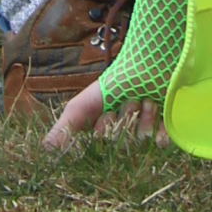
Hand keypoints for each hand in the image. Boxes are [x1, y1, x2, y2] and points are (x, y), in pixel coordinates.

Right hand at [45, 78, 159, 150]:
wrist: (151, 59)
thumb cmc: (117, 80)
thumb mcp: (84, 103)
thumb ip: (65, 126)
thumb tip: (44, 151)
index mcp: (104, 136)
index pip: (100, 152)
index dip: (104, 133)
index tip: (107, 114)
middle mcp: (124, 139)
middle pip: (120, 148)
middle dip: (122, 121)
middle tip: (129, 101)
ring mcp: (147, 136)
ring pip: (139, 145)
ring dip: (141, 118)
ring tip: (144, 99)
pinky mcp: (167, 133)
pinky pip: (160, 143)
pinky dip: (157, 123)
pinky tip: (157, 105)